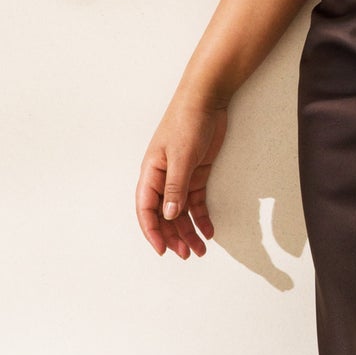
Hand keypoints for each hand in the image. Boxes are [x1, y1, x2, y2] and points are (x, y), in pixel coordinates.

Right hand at [135, 88, 229, 258]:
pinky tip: (209, 230)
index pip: (146, 211)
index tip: (163, 250)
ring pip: (180, 212)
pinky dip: (201, 217)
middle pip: (164, 216)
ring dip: (189, 231)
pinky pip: (195, 201)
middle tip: (187, 254)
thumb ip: (175, 187)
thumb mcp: (181, 157)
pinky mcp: (196, 173)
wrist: (206, 99)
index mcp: (151, 174)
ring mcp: (180, 177)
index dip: (153, 232)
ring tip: (199, 249)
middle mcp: (163, 179)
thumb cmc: (187, 122)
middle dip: (174, 236)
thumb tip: (169, 216)